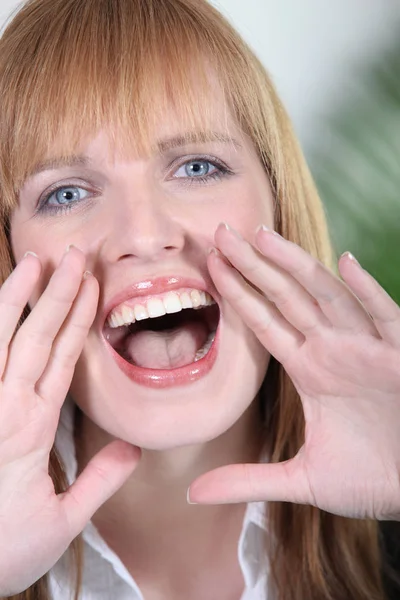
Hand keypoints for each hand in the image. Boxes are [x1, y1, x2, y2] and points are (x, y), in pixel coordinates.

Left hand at [0, 247, 139, 595]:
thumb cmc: (2, 550)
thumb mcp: (61, 525)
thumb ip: (99, 482)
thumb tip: (134, 448)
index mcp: (32, 430)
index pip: (62, 358)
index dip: (78, 318)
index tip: (91, 284)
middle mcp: (4, 409)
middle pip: (33, 337)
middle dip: (54, 292)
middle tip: (70, 255)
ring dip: (15, 299)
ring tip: (31, 265)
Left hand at [188, 223, 399, 520]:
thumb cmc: (372, 477)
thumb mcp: (302, 481)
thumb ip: (248, 480)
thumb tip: (193, 493)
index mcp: (310, 369)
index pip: (265, 321)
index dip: (238, 293)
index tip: (210, 265)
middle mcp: (333, 350)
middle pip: (286, 296)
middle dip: (255, 264)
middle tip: (221, 231)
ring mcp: (366, 349)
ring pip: (327, 296)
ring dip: (297, 265)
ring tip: (262, 236)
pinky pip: (384, 318)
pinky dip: (366, 292)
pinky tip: (344, 264)